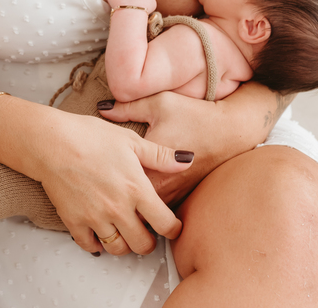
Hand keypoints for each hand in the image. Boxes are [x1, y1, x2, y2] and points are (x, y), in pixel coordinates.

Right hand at [27, 111, 191, 257]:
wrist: (51, 142)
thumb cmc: (89, 136)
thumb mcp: (130, 140)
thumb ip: (160, 155)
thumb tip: (187, 160)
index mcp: (136, 189)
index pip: (165, 224)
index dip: (173, 229)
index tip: (171, 226)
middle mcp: (118, 209)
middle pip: (143, 244)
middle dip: (150, 241)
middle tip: (148, 232)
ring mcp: (95, 218)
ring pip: (118, 249)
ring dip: (125, 245)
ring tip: (125, 233)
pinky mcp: (74, 221)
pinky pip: (90, 245)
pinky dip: (97, 245)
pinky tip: (99, 234)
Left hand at [99, 91, 222, 207]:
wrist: (231, 131)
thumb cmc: (195, 115)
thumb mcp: (157, 104)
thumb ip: (126, 108)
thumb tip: (102, 107)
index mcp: (148, 164)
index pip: (116, 182)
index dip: (99, 180)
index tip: (87, 175)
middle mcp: (160, 185)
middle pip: (127, 205)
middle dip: (111, 201)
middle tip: (94, 195)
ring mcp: (172, 194)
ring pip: (144, 213)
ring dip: (129, 208)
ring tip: (110, 202)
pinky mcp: (183, 196)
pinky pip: (159, 210)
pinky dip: (147, 208)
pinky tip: (135, 203)